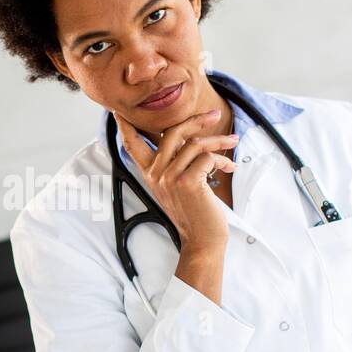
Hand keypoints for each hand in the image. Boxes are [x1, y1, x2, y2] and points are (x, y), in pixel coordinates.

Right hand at [113, 108, 237, 250]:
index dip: (125, 125)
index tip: (120, 112)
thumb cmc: (194, 213)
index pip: (132, 144)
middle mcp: (155, 173)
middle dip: (196, 119)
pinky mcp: (188, 181)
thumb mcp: (176, 186)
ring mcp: (170, 177)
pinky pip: (208, 157)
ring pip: (195, 143)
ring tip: (232, 142)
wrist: (202, 240)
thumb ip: (174, 164)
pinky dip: (222, 159)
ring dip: (218, 141)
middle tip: (215, 114)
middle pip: (172, 131)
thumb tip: (190, 139)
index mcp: (149, 173)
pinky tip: (229, 166)